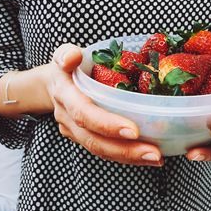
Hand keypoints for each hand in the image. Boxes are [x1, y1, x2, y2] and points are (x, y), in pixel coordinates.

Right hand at [46, 44, 162, 166]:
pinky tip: (146, 156)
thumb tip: (73, 57)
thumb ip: (67, 53)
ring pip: (99, 149)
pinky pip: (103, 150)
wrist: (54, 84)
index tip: (134, 131)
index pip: (84, 113)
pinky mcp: (82, 138)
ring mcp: (73, 131)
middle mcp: (67, 117)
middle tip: (153, 154)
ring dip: (128, 157)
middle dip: (124, 150)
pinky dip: (125, 156)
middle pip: (94, 140)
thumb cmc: (68, 66)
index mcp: (65, 94)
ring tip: (156, 157)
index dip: (107, 124)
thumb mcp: (64, 54)